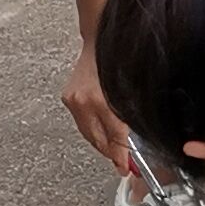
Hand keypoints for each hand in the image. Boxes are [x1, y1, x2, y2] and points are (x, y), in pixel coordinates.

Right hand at [60, 40, 124, 161]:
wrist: (100, 38)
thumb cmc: (121, 59)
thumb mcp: (134, 89)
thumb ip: (133, 115)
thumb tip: (136, 140)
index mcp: (104, 100)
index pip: (114, 137)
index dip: (121, 155)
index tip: (125, 168)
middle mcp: (85, 101)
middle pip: (98, 139)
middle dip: (111, 153)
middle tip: (122, 164)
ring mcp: (74, 100)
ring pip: (88, 133)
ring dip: (101, 143)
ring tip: (113, 151)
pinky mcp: (68, 98)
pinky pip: (82, 123)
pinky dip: (92, 129)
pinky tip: (102, 134)